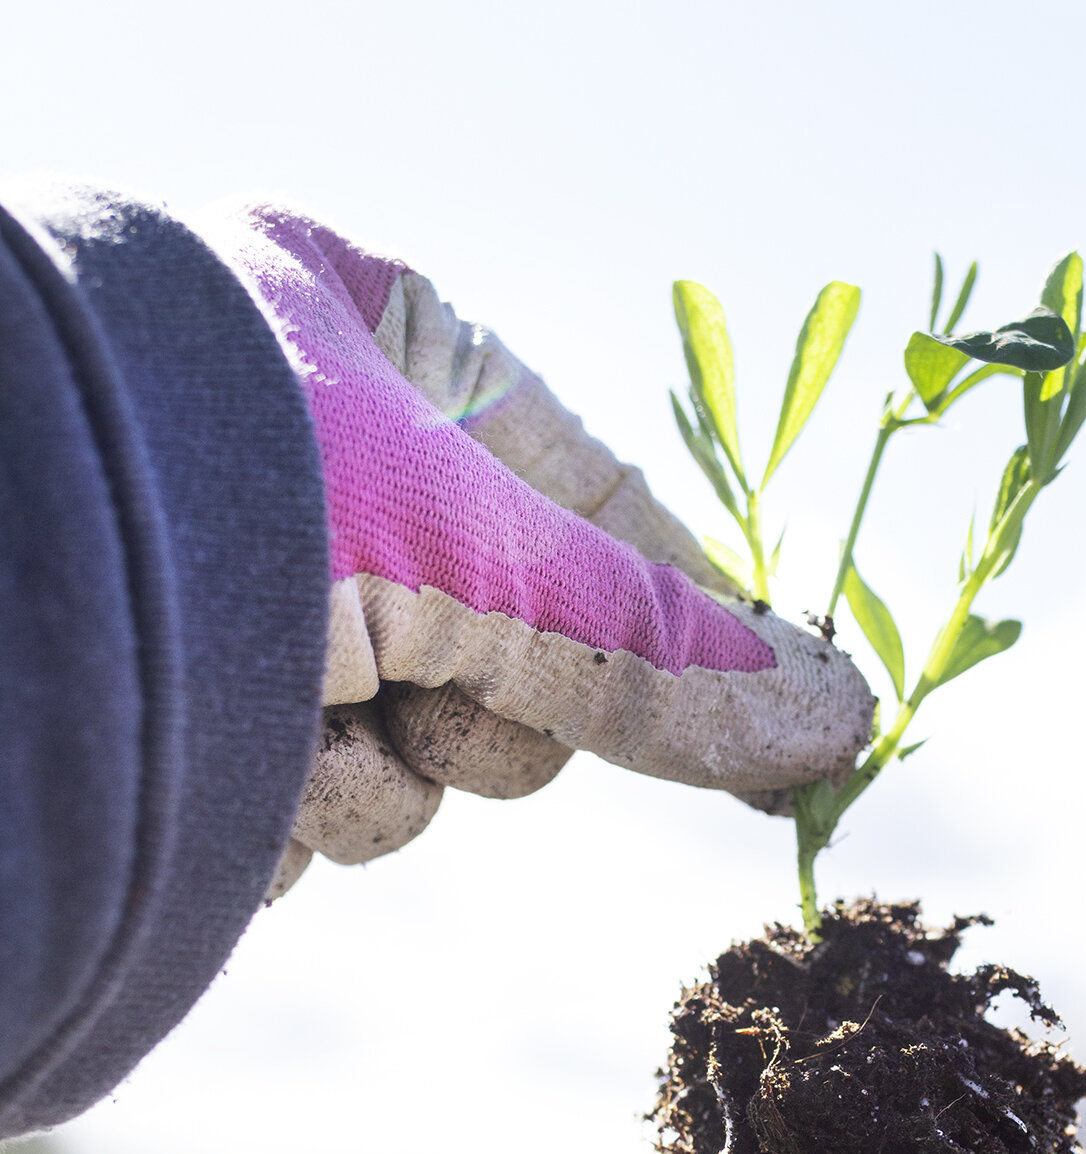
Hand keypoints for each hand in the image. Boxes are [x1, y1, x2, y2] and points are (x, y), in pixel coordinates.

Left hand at [200, 204, 874, 893]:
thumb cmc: (214, 489)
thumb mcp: (469, 557)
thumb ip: (654, 649)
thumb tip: (843, 718)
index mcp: (378, 342)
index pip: (599, 498)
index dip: (681, 619)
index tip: (783, 720)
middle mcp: (311, 455)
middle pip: (517, 652)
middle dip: (484, 709)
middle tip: (426, 686)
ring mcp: (240, 583)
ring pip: (413, 754)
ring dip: (373, 775)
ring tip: (283, 723)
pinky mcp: (175, 701)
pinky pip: (309, 801)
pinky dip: (283, 811)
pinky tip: (208, 770)